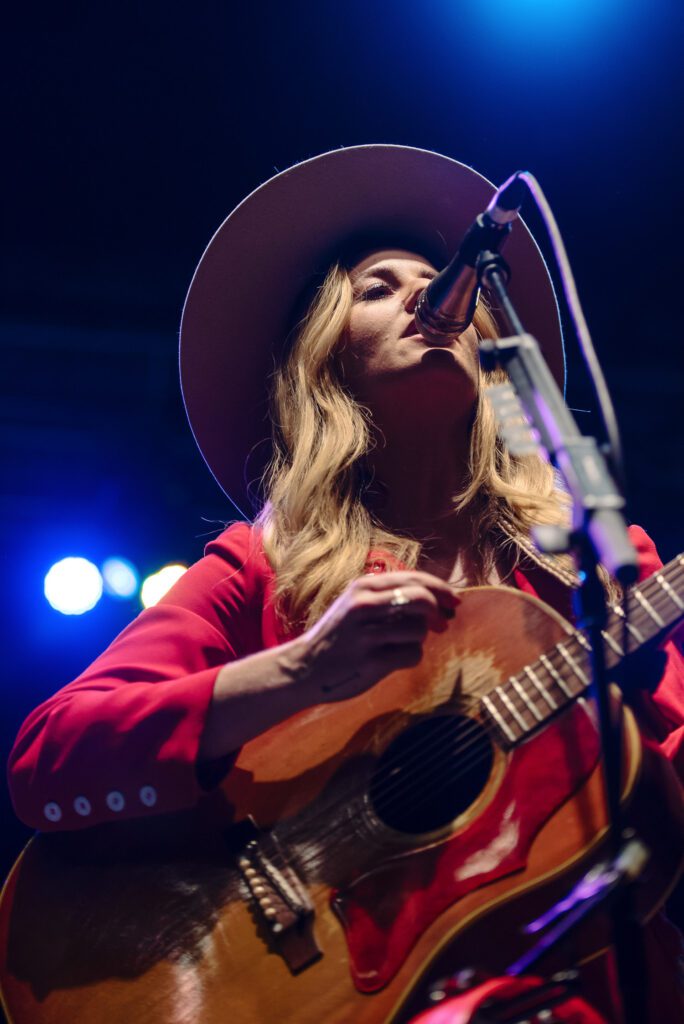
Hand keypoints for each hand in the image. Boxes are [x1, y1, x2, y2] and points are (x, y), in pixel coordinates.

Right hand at [292, 570, 458, 703]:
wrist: (303, 667)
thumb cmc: (338, 636)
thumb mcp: (356, 604)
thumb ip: (390, 596)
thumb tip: (438, 599)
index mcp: (363, 587)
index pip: (414, 579)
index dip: (440, 589)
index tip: (454, 600)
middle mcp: (364, 606)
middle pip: (422, 600)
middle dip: (437, 612)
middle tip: (442, 624)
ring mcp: (367, 634)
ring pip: (420, 630)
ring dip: (419, 639)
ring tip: (399, 644)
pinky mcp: (372, 661)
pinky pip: (412, 654)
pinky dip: (410, 657)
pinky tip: (392, 660)